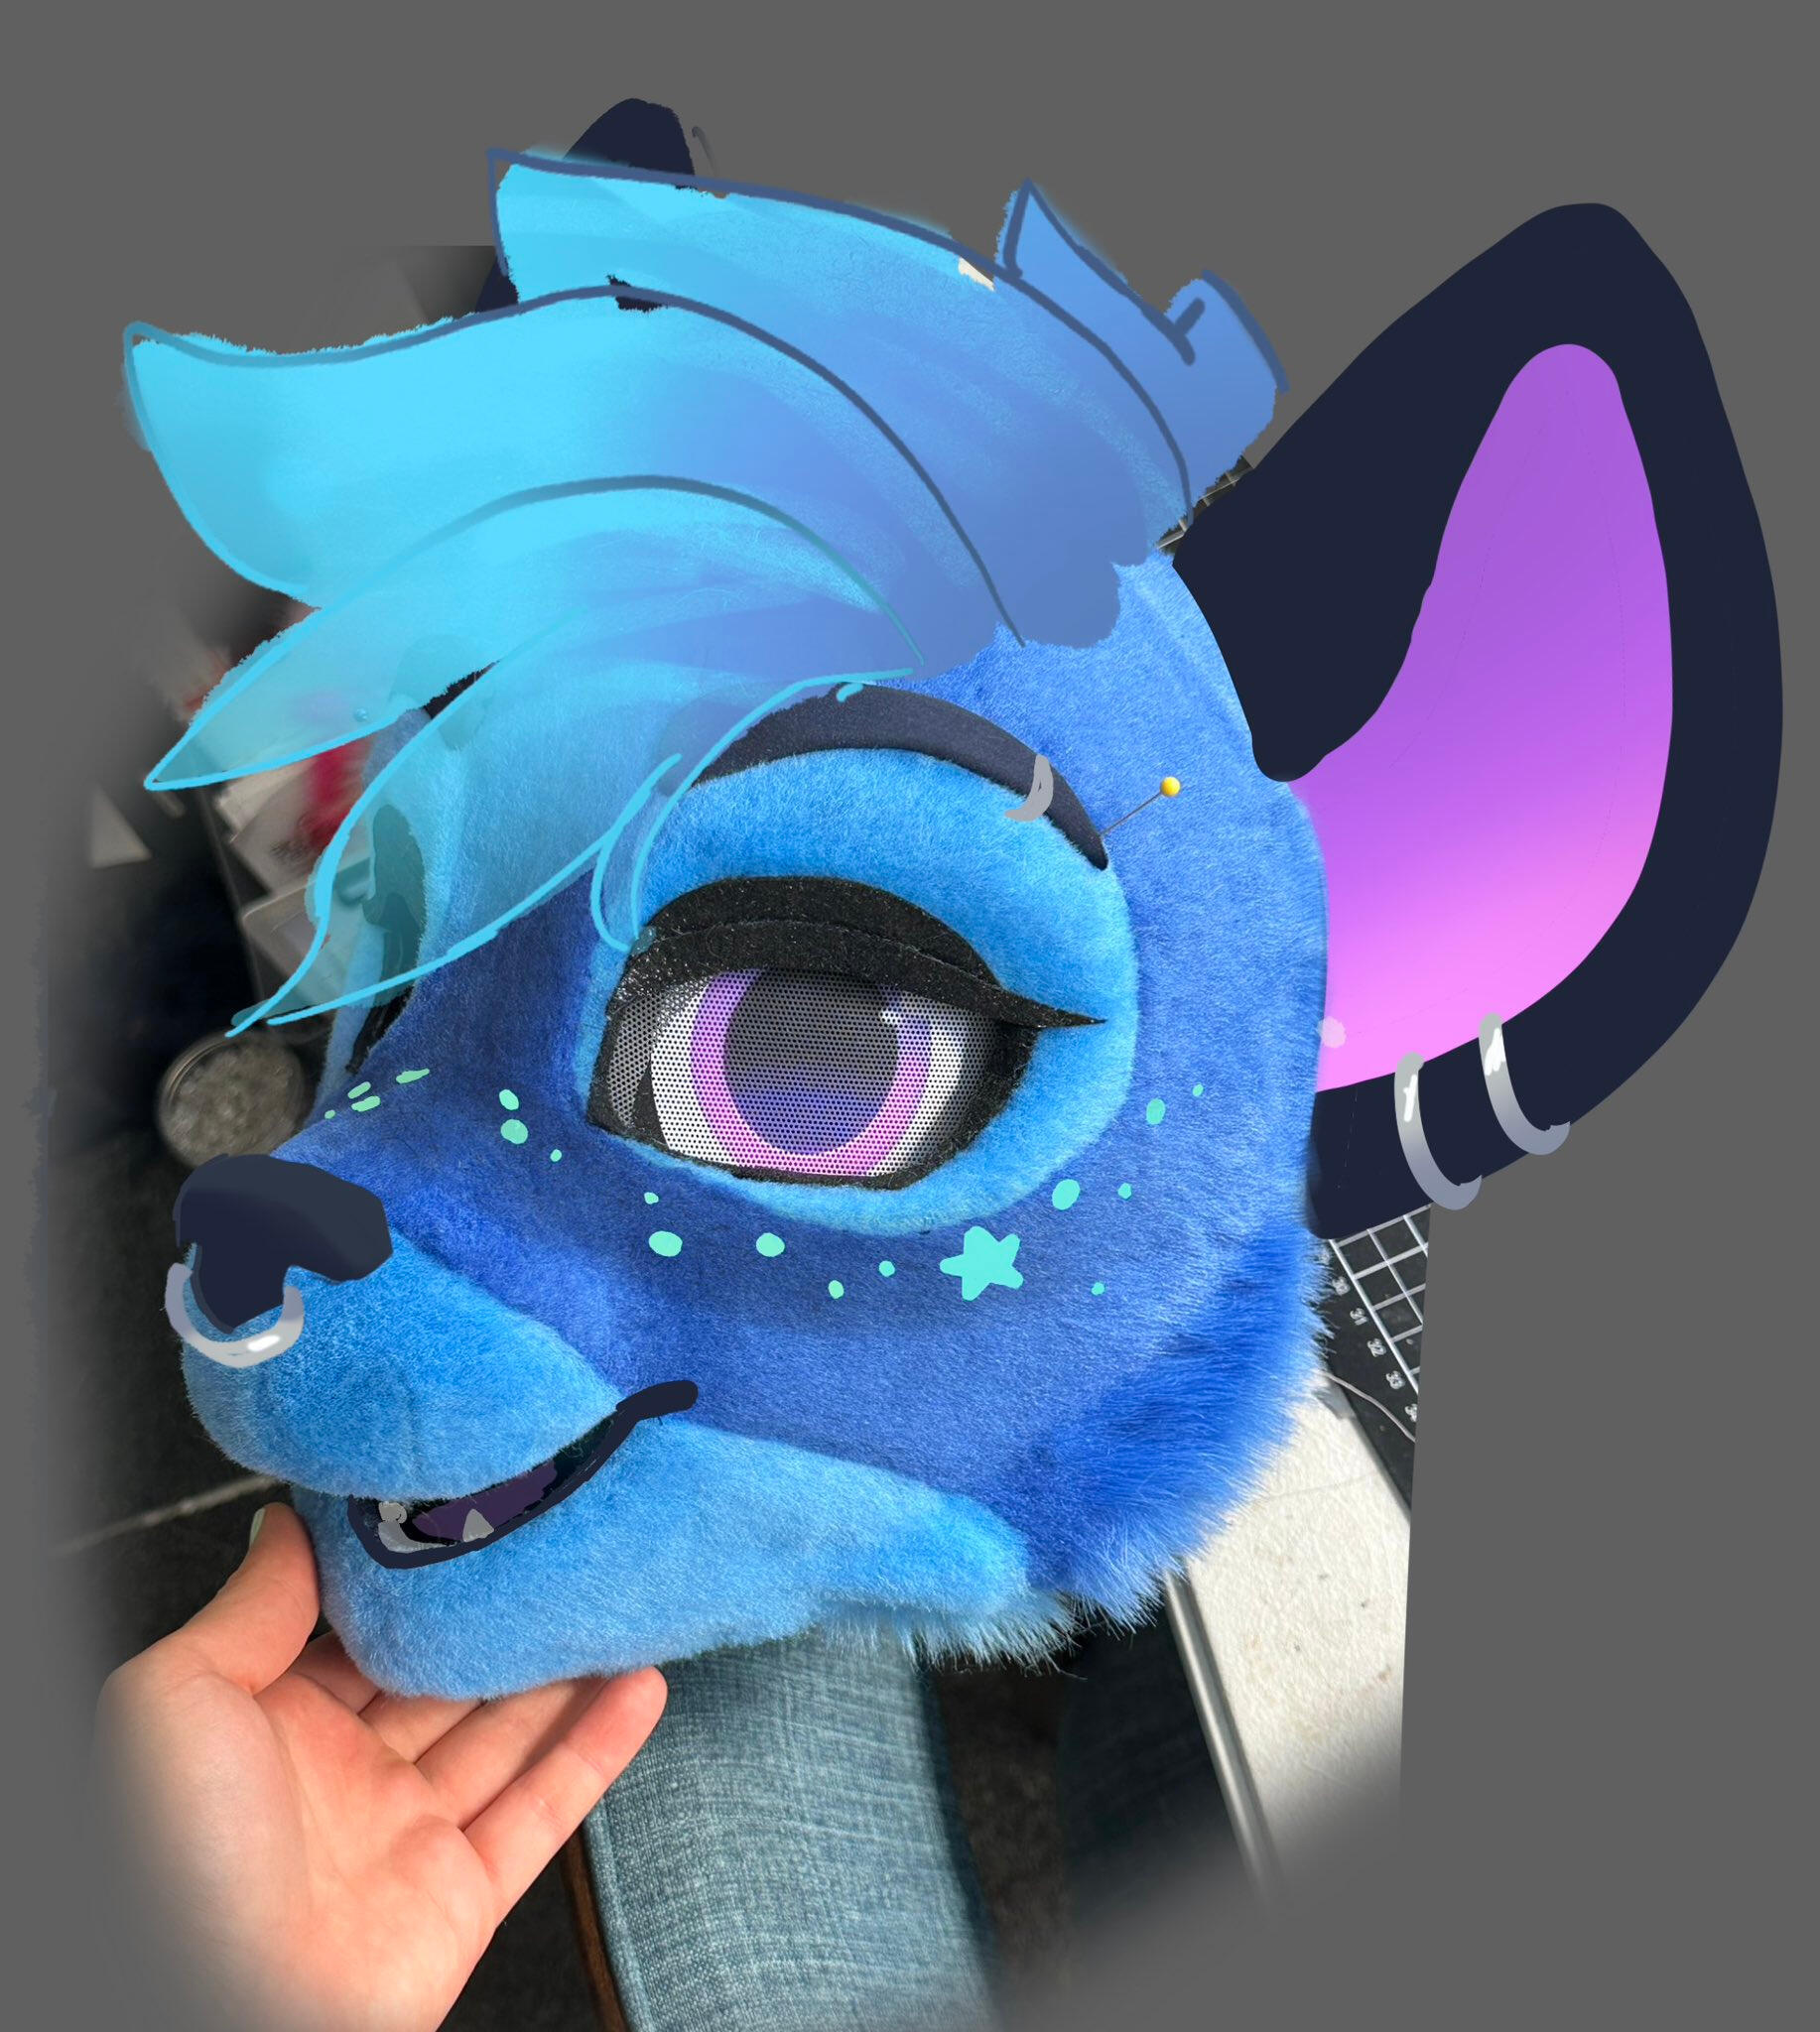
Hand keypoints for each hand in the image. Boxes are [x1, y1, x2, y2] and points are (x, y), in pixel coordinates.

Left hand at [96, 1504, 664, 2031]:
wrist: (224, 2011)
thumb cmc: (177, 1863)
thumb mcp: (177, 1699)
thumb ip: (250, 1608)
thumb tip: (288, 1523)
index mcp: (267, 1730)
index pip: (356, 1635)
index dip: (413, 1578)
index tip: (468, 1511)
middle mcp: (340, 1780)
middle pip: (442, 1681)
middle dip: (498, 1621)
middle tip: (559, 1547)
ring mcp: (407, 1839)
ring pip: (505, 1736)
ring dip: (564, 1672)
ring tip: (615, 1603)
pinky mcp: (463, 1897)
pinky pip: (545, 1809)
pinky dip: (599, 1749)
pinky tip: (641, 1688)